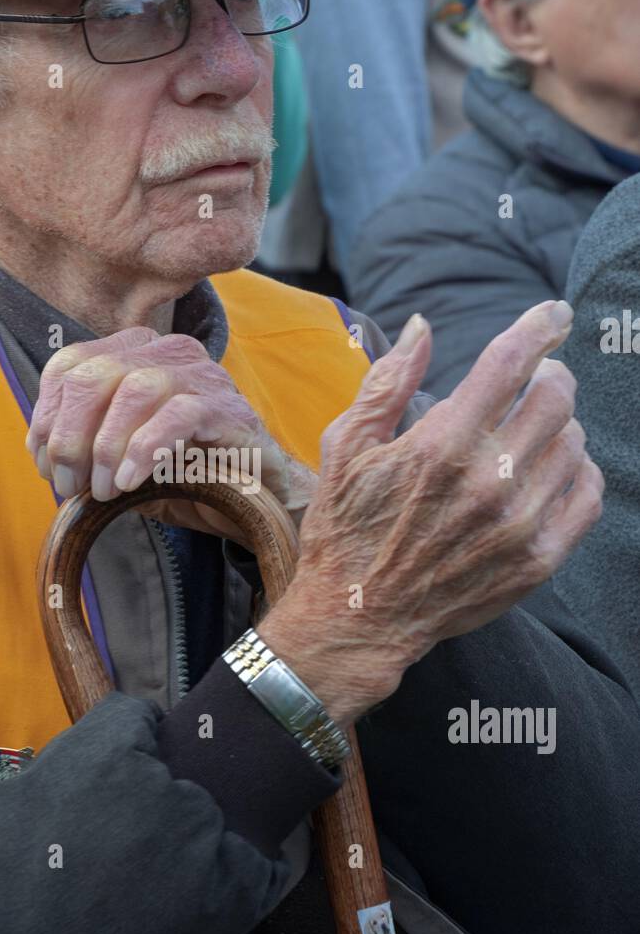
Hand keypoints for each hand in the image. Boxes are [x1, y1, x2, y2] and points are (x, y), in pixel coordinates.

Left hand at [25, 326, 315, 542]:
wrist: (252, 501)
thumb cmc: (183, 474)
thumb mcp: (120, 460)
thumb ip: (84, 447)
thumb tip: (43, 455)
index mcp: (134, 353)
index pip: (69, 365)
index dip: (46, 416)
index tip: (44, 465)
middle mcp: (166, 352)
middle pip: (95, 374)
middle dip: (69, 436)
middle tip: (69, 485)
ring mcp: (201, 376)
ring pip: (133, 389)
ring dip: (105, 446)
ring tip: (102, 489)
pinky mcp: (226, 408)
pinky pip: (177, 415)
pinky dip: (144, 451)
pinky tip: (129, 482)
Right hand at [259, 300, 602, 727]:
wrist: (358, 619)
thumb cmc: (346, 528)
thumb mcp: (346, 447)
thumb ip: (388, 382)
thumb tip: (424, 326)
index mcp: (440, 444)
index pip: (511, 363)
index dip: (540, 327)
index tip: (554, 314)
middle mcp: (488, 480)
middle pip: (556, 397)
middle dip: (550, 376)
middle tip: (535, 380)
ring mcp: (518, 523)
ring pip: (575, 443)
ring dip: (559, 426)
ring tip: (531, 432)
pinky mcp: (537, 560)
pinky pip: (587, 495)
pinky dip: (578, 471)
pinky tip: (551, 470)